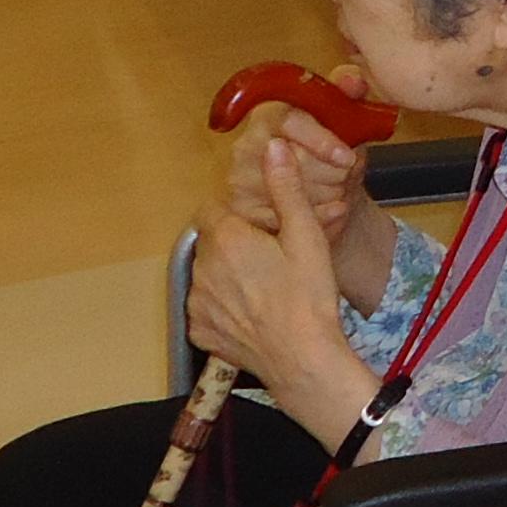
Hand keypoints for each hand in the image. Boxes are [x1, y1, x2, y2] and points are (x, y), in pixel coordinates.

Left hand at [186, 142, 354, 397]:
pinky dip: (222, 306)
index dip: (235, 214)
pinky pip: (205, 307)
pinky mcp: (199, 332)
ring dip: (226, 274)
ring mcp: (197, 303)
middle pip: (210, 242)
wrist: (303, 360)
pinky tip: (252, 312)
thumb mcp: (306, 235)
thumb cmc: (309, 296)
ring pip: (206, 274)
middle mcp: (202, 268)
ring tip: (263, 287)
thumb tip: (272, 146)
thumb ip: (285, 188)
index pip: (212, 208)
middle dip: (233, 244)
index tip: (261, 227)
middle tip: (270, 258)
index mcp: (226, 239)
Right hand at [224, 78, 368, 238]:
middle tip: (345, 175)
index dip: (322, 140)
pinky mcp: (242, 212)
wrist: (323, 192)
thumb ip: (349, 92)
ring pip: (292, 195)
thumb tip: (352, 81)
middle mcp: (246, 145)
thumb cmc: (331, 151)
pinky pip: (286, 221)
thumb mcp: (346, 118)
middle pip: (294, 162)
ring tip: (337, 190)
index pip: (289, 120)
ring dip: (327, 196)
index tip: (348, 158)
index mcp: (269, 113)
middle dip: (332, 173)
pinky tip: (332, 212)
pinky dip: (319, 220)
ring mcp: (239, 180)